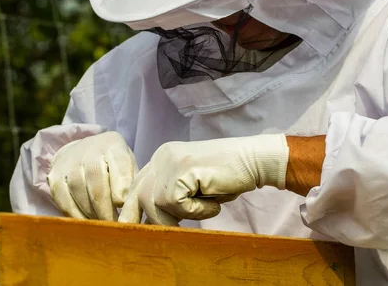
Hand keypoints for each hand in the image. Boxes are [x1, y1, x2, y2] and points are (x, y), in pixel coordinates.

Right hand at [47, 131, 137, 220]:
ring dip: (91, 213)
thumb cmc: (114, 167)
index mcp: (113, 145)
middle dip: (106, 207)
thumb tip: (134, 216)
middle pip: (97, 179)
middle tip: (113, 226)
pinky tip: (86, 223)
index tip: (122, 204)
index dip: (121, 185)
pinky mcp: (55, 176)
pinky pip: (64, 199)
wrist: (83, 152)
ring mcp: (69, 161)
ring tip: (101, 226)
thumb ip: (133, 187)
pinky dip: (75, 215)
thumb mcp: (129, 168)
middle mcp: (89, 148)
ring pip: (78, 189)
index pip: (119, 163)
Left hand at [119, 134, 287, 225]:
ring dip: (183, 215)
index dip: (135, 209)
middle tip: (174, 230)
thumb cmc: (226, 178)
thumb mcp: (191, 186)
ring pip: (157, 204)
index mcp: (161, 158)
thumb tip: (148, 222)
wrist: (253, 160)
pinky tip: (214, 200)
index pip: (136, 186)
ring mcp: (170, 161)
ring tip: (207, 204)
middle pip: (139, 196)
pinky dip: (199, 210)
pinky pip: (179, 205)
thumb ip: (170, 195)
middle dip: (152, 219)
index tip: (137, 228)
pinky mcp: (183, 170)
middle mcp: (161, 156)